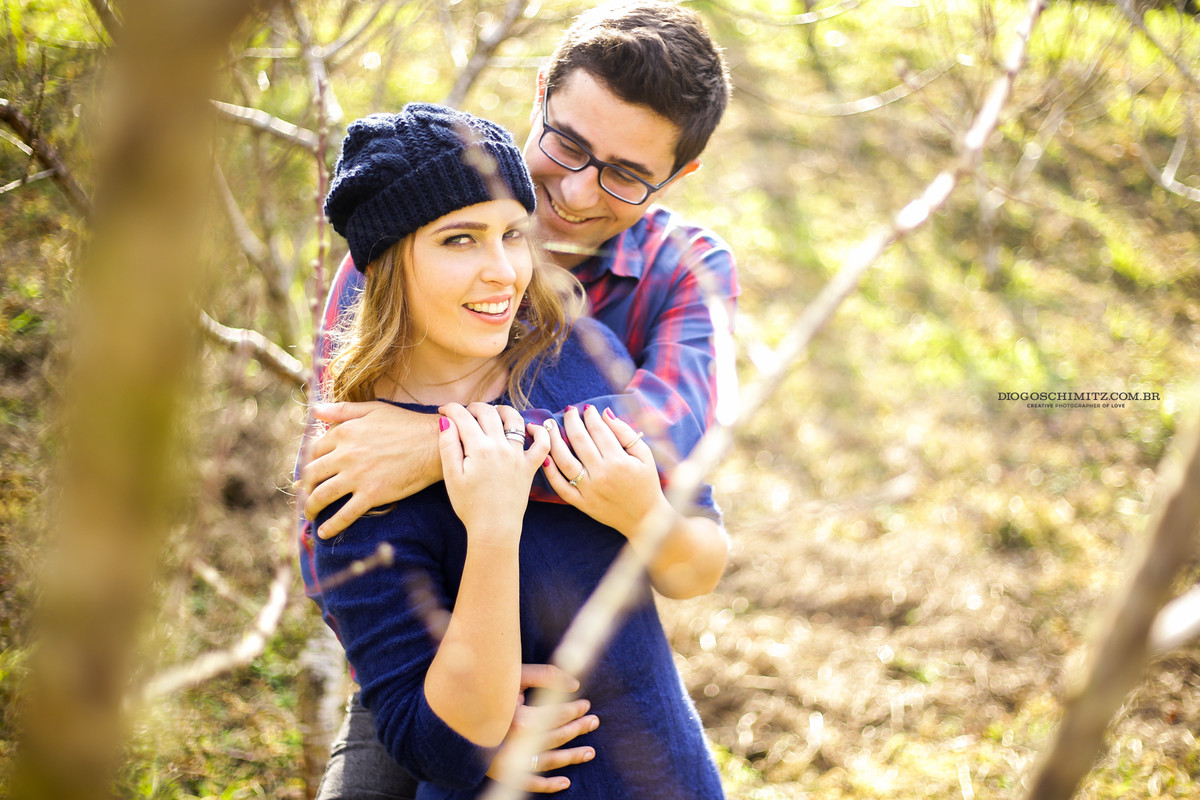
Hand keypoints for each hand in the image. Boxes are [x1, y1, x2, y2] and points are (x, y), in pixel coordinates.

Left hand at [300, 401, 439, 538]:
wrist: (435, 444)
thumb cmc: (407, 424)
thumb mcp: (374, 409)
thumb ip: (343, 410)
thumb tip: (315, 410)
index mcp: (345, 432)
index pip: (314, 450)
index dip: (309, 462)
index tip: (310, 472)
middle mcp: (345, 454)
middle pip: (312, 474)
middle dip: (306, 487)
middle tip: (307, 495)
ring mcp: (357, 476)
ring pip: (322, 496)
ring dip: (311, 508)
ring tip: (310, 515)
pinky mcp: (372, 495)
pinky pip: (345, 515)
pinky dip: (331, 526)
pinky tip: (324, 533)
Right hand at [439, 403, 549, 540]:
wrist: (494, 528)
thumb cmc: (469, 505)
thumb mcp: (452, 476)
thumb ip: (448, 445)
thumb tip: (446, 421)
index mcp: (479, 448)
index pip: (463, 417)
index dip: (451, 409)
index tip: (443, 410)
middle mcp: (501, 447)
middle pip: (488, 413)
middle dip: (474, 407)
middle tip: (464, 412)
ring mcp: (518, 456)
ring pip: (515, 420)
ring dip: (503, 410)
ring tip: (493, 412)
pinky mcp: (529, 467)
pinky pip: (542, 444)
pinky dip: (540, 432)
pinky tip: (530, 428)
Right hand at [486, 664, 597, 792]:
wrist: (458, 712)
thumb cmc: (490, 689)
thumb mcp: (516, 676)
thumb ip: (546, 675)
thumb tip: (575, 685)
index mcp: (519, 720)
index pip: (556, 715)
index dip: (574, 709)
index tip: (586, 704)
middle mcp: (515, 743)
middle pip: (555, 737)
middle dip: (577, 728)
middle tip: (594, 721)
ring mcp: (509, 760)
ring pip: (548, 761)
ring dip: (571, 757)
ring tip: (589, 752)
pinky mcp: (501, 772)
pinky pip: (528, 783)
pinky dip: (547, 786)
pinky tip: (566, 783)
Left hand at [543, 404, 667, 537]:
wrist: (645, 518)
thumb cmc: (646, 484)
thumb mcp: (645, 456)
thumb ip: (626, 433)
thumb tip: (606, 413)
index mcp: (619, 461)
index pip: (598, 430)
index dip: (590, 416)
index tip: (587, 409)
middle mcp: (601, 474)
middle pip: (579, 440)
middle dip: (571, 421)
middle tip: (568, 411)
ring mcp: (589, 490)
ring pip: (564, 460)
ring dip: (554, 440)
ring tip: (550, 426)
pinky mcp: (581, 503)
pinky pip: (560, 486)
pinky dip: (550, 472)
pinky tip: (546, 457)